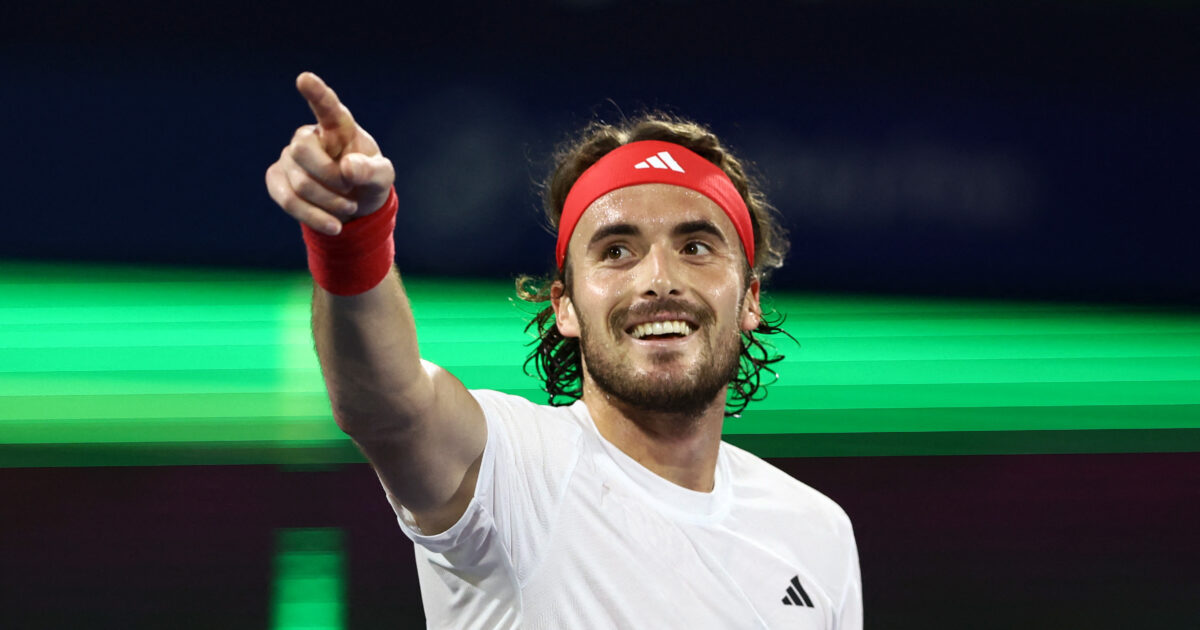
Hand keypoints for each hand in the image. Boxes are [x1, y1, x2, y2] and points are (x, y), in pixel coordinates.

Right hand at [265, 72, 395, 234]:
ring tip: (348, 207)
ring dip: (329, 203)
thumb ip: (372, 171)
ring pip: (299, 183)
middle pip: (302, 150)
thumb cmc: (368, 180)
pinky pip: (288, 200)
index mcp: (337, 126)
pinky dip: (314, 216)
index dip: (316, 93)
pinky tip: (334, 225)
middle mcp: (309, 136)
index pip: (327, 106)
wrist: (353, 205)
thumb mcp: (382, 177)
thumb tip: (348, 168)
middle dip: (330, 178)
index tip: (304, 79)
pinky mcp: (277, 180)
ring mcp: (289, 157)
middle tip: (351, 191)